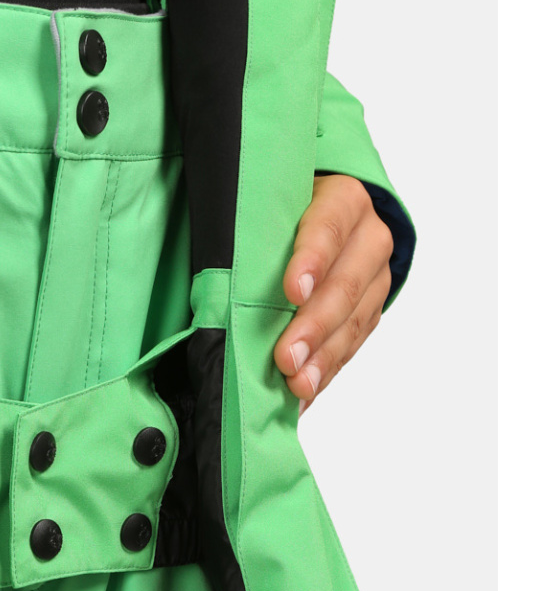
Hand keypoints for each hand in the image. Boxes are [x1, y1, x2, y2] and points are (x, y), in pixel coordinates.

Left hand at [274, 174, 393, 415]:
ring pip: (355, 319)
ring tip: (298, 385)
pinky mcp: (371, 307)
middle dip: (314, 326)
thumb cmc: (282, 209)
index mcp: (342, 199)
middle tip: (287, 358)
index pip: (329, 226)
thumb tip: (215, 276)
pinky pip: (354, 342)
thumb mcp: (270, 206)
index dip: (312, 260)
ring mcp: (375, 274)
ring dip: (323, 357)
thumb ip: (254, 229)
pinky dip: (327, 369)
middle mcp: (368, 235)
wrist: (323, 213)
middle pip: (346, 283)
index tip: (291, 292)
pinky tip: (305, 391)